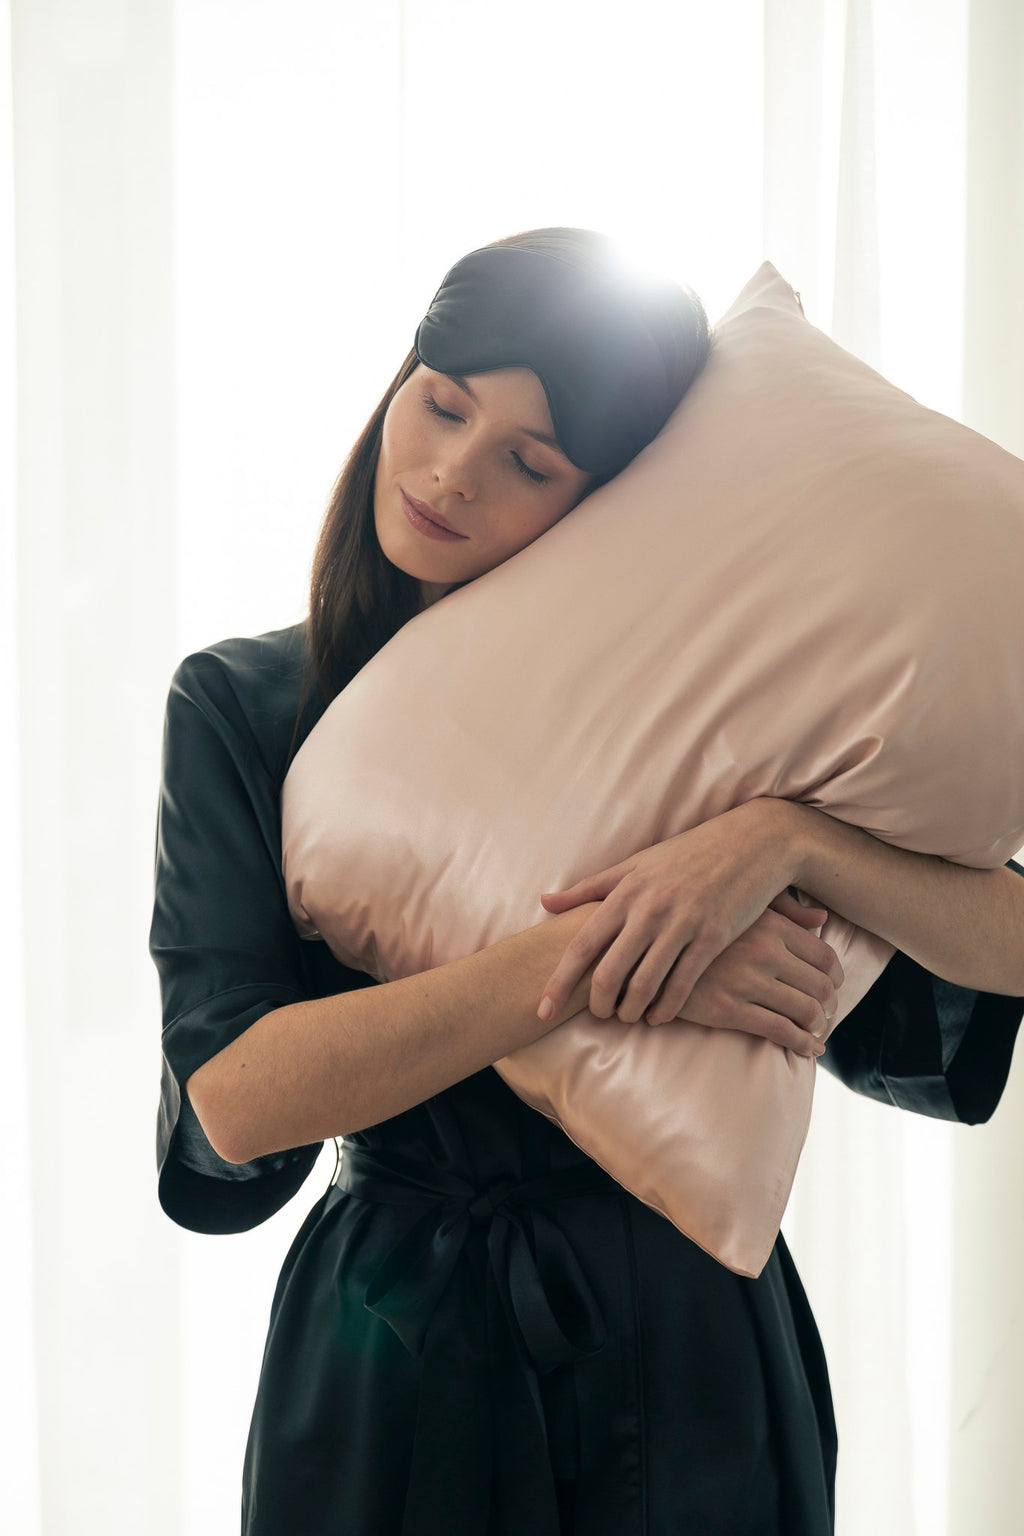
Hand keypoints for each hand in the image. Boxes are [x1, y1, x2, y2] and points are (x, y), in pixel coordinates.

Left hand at [536, 800, 811, 1025]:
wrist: (749, 843)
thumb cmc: (686, 854)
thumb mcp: (635, 864)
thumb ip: (589, 888)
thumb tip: (545, 902)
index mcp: (625, 892)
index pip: (581, 945)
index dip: (559, 982)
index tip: (543, 1010)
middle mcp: (649, 909)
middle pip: (608, 973)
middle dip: (598, 1005)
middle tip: (600, 1016)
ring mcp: (682, 924)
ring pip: (644, 984)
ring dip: (631, 1011)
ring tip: (628, 1017)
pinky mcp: (713, 937)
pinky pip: (682, 984)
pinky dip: (666, 1008)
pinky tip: (659, 1016)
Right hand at [668, 896, 840, 1054]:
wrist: (642, 946)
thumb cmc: (692, 922)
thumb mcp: (738, 904)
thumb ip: (783, 909)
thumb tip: (822, 919)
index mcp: (770, 924)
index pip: (824, 956)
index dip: (836, 978)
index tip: (834, 989)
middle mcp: (764, 951)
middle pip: (821, 986)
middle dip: (831, 1007)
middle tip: (827, 1016)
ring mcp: (746, 980)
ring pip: (805, 1011)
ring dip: (818, 1027)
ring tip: (815, 1034)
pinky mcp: (727, 1008)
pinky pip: (780, 1031)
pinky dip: (802, 1044)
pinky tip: (808, 1050)